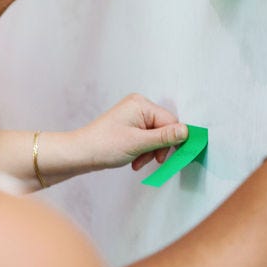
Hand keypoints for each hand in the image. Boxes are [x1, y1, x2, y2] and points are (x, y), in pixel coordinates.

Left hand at [73, 94, 188, 171]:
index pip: (170, 121)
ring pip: (155, 136)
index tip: (168, 157)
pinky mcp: (130, 125)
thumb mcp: (138, 143)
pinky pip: (146, 138)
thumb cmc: (103, 145)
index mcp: (141, 104)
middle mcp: (139, 106)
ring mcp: (134, 115)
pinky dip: (143, 151)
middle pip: (164, 128)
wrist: (80, 154)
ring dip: (150, 152)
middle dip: (157, 148)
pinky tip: (134, 160)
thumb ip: (164, 137)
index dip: (172, 140)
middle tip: (150, 161)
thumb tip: (186, 131)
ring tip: (137, 162)